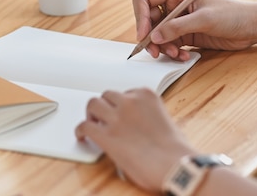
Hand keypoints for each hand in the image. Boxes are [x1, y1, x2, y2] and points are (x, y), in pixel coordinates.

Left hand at [75, 88, 195, 192]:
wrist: (175, 165)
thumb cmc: (176, 150)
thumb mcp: (165, 121)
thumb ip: (148, 116)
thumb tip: (137, 126)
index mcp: (146, 96)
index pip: (126, 92)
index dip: (121, 104)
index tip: (120, 112)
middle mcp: (130, 102)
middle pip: (107, 95)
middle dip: (105, 105)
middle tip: (103, 117)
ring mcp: (116, 117)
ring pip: (93, 104)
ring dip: (92, 114)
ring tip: (93, 123)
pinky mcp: (106, 135)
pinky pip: (84, 126)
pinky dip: (80, 130)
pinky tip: (82, 136)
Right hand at [132, 0, 256, 60]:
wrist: (252, 27)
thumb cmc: (232, 15)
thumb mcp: (204, 19)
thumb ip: (177, 27)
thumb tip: (154, 37)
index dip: (140, 17)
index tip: (144, 35)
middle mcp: (173, 3)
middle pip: (148, 19)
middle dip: (150, 36)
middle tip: (155, 52)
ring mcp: (178, 18)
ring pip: (156, 34)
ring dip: (162, 47)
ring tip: (175, 54)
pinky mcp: (183, 33)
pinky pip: (167, 43)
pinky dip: (171, 51)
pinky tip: (183, 56)